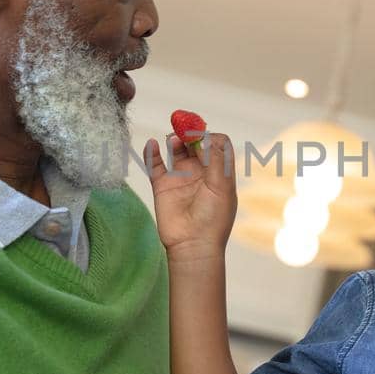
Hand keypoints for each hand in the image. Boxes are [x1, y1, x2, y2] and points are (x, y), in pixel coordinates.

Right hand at [146, 131, 236, 261]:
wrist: (192, 245)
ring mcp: (181, 178)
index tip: (202, 139)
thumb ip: (215, 160)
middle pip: (196, 143)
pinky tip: (153, 145)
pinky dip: (152, 152)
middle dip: (191, 132)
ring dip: (175, 140)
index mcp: (219, 172)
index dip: (210, 137)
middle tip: (185, 127)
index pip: (217, 144)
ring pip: (176, 150)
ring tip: (174, 139)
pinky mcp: (162, 186)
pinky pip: (155, 164)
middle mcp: (201, 172)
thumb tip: (206, 136)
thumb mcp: (222, 187)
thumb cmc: (213, 219)